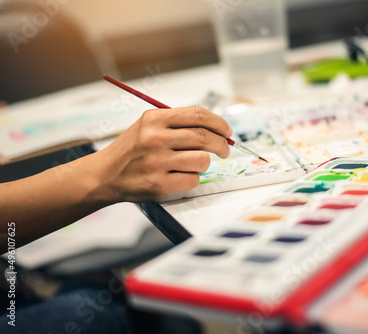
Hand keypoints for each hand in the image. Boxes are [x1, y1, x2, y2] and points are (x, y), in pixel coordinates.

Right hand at [93, 106, 232, 201]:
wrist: (104, 175)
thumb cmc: (132, 150)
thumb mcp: (148, 126)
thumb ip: (178, 124)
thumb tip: (217, 129)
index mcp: (155, 119)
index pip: (198, 115)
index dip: (219, 123)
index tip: (227, 131)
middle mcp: (155, 138)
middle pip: (205, 137)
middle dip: (222, 144)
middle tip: (225, 150)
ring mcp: (156, 162)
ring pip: (202, 160)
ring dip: (205, 163)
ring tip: (195, 164)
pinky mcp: (158, 184)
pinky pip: (193, 180)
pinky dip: (193, 178)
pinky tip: (182, 176)